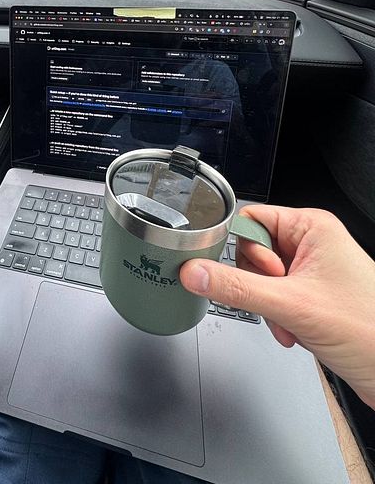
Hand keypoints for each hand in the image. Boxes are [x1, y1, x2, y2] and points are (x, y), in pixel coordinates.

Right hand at [179, 205, 374, 408]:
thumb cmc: (368, 329)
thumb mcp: (290, 305)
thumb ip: (236, 288)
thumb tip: (194, 272)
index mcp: (311, 226)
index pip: (250, 219)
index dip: (243, 250)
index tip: (249, 275)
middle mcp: (311, 242)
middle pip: (252, 252)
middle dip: (257, 285)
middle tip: (277, 300)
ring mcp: (311, 268)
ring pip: (260, 278)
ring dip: (267, 306)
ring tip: (289, 322)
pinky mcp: (311, 292)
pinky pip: (273, 296)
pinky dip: (277, 316)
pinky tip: (293, 331)